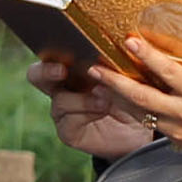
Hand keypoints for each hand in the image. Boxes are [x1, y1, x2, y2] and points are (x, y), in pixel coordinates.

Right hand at [31, 54, 157, 160]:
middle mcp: (62, 87)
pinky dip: (87, 112)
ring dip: (83, 98)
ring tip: (105, 98)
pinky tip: (104, 110)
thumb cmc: (137, 94)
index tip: (64, 50)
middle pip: (36, 75)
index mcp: (72, 67)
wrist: (145, 128)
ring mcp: (63, 110)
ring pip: (59, 100)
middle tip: (61, 71)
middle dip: (46, 71)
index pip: (49, 54)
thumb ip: (114, 65)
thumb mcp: (130, 75)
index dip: (50, 52)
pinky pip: (68, 120)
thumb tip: (104, 58)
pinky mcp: (67, 130)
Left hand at [89, 34, 181, 161]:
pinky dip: (131, 108)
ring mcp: (177, 128)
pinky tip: (118, 98)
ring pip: (139, 111)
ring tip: (99, 80)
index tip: (129, 41)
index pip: (169, 72)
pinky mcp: (173, 139)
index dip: (147, 56)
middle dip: (115, 81)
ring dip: (116, 95)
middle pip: (142, 96)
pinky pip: (147, 121)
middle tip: (96, 68)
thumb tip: (177, 42)